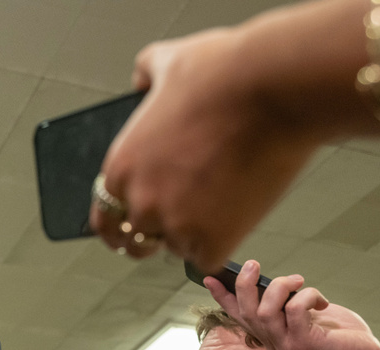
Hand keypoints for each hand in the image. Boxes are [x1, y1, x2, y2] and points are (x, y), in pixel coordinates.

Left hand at [89, 32, 319, 270]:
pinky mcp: (210, 242)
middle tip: (187, 216)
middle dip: (160, 229)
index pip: (106, 214)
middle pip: (140, 236)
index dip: (121, 222)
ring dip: (193, 235)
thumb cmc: (226, 73)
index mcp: (121, 166)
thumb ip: (145, 73)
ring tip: (221, 204)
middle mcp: (140, 201)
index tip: (129, 231)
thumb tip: (141, 79)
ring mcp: (174, 225)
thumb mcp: (169, 61)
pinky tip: (234, 221)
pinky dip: (220, 246)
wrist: (274, 90)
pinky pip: (206, 259)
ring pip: (176, 247)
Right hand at [208, 260, 379, 349]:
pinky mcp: (302, 343)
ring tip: (297, 280)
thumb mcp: (309, 314)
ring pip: (265, 310)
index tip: (210, 278)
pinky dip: (307, 296)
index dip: (223, 297)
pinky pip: (294, 309)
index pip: (240, 316)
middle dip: (245, 284)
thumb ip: (290, 303)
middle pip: (247, 311)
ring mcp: (286, 345)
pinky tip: (320, 302)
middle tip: (254, 265)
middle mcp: (273, 343)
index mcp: (272, 336)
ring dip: (280, 286)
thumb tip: (279, 283)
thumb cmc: (341, 336)